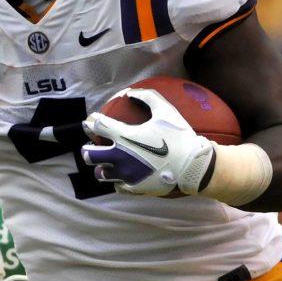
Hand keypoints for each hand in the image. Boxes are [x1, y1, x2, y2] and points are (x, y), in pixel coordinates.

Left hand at [81, 87, 214, 196]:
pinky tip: (123, 175)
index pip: (97, 126)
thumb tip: (130, 92)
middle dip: (88, 148)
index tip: (92, 121)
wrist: (193, 166)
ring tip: (107, 163)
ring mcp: (125, 174)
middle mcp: (120, 156)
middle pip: (89, 154)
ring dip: (101, 167)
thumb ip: (147, 97)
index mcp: (124, 136)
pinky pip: (117, 186)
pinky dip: (117, 180)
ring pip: (100, 174)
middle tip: (93, 145)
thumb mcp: (165, 111)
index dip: (91, 121)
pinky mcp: (133, 187)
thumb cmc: (179, 136)